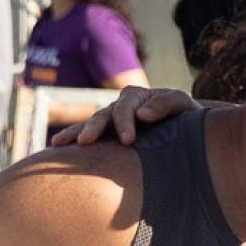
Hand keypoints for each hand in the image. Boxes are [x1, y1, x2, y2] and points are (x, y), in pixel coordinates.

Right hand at [55, 84, 196, 147]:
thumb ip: (167, 105)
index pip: (127, 106)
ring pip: (91, 125)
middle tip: (86, 142)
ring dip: (76, 133)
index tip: (128, 141)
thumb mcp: (185, 107)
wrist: (191, 132)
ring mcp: (113, 122)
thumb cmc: (189, 118)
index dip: (125, 122)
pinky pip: (88, 138)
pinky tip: (55, 148)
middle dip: (94, 128)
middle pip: (104, 115)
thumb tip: (142, 115)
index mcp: (139, 97)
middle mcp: (122, 107)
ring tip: (59, 143)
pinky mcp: (109, 137)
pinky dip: (73, 140)